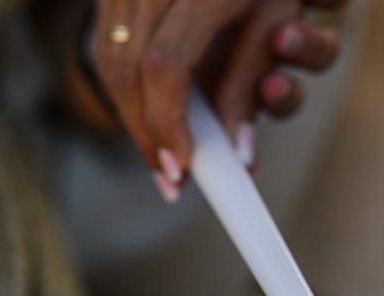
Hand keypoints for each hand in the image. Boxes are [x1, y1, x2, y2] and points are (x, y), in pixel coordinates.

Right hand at [91, 0, 343, 189]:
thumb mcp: (275, 27)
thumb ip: (249, 87)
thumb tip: (241, 158)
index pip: (163, 64)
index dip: (167, 123)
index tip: (181, 170)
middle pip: (124, 66)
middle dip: (146, 132)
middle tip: (169, 181)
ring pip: (109, 56)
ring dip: (133, 117)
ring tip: (161, 160)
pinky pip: (109, 42)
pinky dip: (128, 88)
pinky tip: (150, 118)